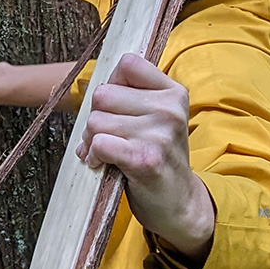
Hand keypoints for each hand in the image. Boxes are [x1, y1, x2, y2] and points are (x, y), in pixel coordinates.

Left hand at [76, 53, 214, 261]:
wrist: (180, 205)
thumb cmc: (160, 157)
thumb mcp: (158, 118)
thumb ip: (131, 97)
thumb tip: (89, 88)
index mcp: (173, 92)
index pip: (127, 64)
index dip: (112, 84)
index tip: (117, 107)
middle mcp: (169, 109)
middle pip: (103, 94)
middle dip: (96, 116)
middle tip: (108, 136)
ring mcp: (159, 134)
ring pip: (95, 120)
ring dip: (91, 140)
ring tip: (106, 152)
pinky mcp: (145, 159)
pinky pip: (99, 143)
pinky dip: (93, 155)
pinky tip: (102, 163)